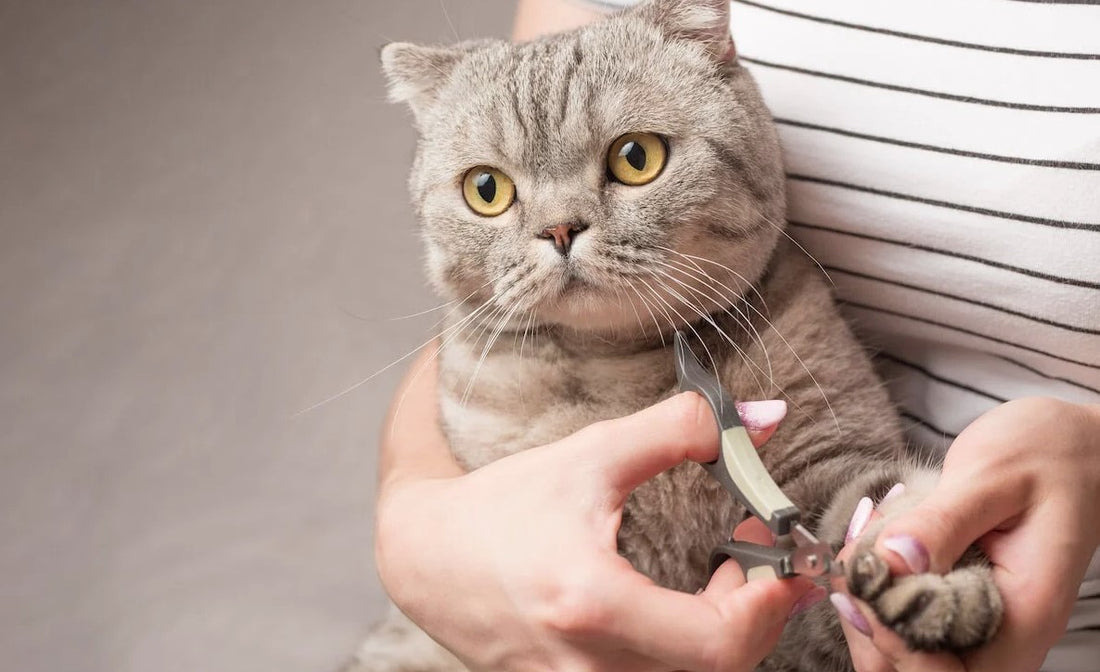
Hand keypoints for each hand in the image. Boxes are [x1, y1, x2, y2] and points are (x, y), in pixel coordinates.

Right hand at [376, 371, 813, 670]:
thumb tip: (766, 415)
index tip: (780, 556)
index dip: (767, 606)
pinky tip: (690, 610)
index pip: (717, 643)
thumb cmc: (502, 506)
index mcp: (590, 603)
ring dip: (727, 635)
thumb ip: (680, 429)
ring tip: (731, 577)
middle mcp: (585, 666)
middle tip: (761, 556)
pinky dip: (691, 653)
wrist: (426, 557)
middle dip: (757, 615)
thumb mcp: (590, 455)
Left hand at [830, 398, 1099, 671]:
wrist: (1077, 444)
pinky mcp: (958, 599)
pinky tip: (872, 541)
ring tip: (862, 543)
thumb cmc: (1048, 453)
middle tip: (850, 563)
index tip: (863, 586)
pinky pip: (906, 614)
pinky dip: (877, 585)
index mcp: (1024, 616)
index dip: (896, 644)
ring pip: (903, 648)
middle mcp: (1003, 632)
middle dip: (868, 625)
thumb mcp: (991, 476)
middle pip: (918, 669)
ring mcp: (979, 619)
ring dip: (866, 603)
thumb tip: (892, 560)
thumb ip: (941, 522)